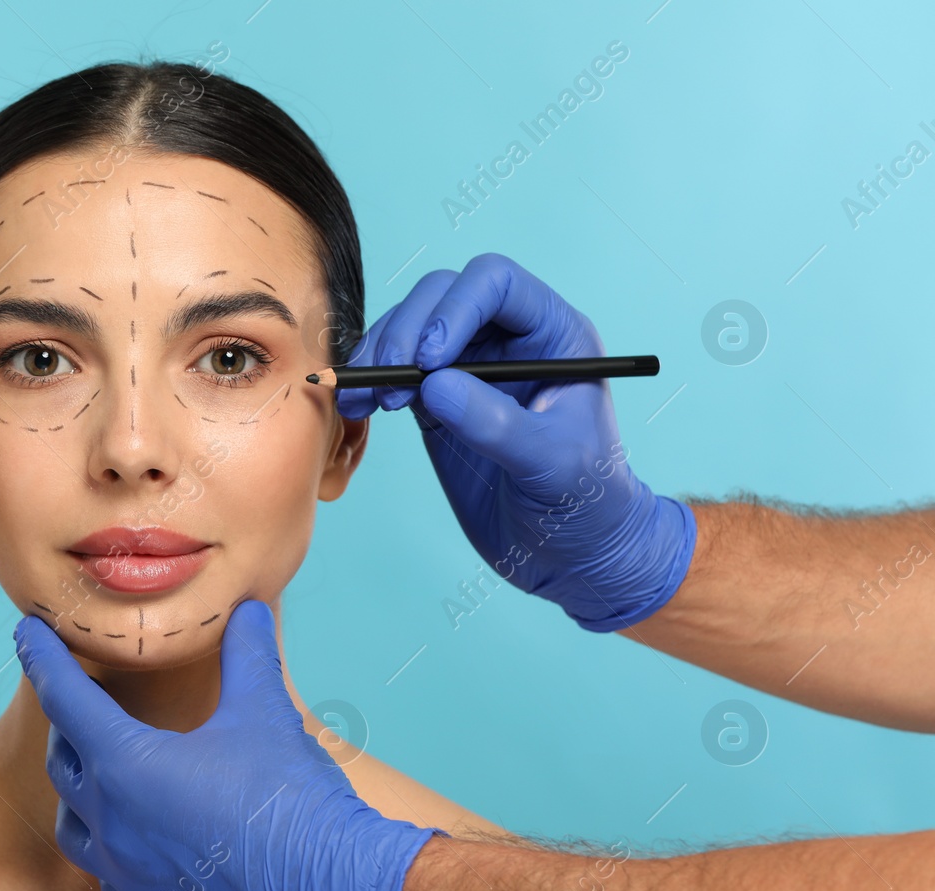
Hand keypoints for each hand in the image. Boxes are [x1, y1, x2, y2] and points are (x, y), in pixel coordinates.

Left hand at [12, 598, 449, 890]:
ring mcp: (126, 875)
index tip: (27, 634)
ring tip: (102, 770)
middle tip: (84, 700)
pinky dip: (111, 845)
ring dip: (81, 791)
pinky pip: (108, 874)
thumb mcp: (265, 714)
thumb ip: (247, 656)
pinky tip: (139, 837)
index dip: (44, 660)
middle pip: (66, 761)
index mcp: (127, 765)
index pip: (66, 699)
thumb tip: (248, 611)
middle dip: (69, 724)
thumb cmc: (291, 799)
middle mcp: (112, 823)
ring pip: (75, 826)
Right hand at [337, 253, 696, 631]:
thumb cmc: (585, 503)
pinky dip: (371, 382)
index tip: (430, 359)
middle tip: (387, 377)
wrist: (571, 553)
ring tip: (364, 398)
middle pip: (443, 295)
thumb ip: (496, 422)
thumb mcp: (551, 463)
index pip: (497, 283)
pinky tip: (358, 406)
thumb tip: (434, 386)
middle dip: (408, 329)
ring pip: (411, 327)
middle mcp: (510, 340)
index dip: (457, 307)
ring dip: (380, 354)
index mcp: (554, 335)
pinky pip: (395, 371)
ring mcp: (471, 368)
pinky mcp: (438, 402)